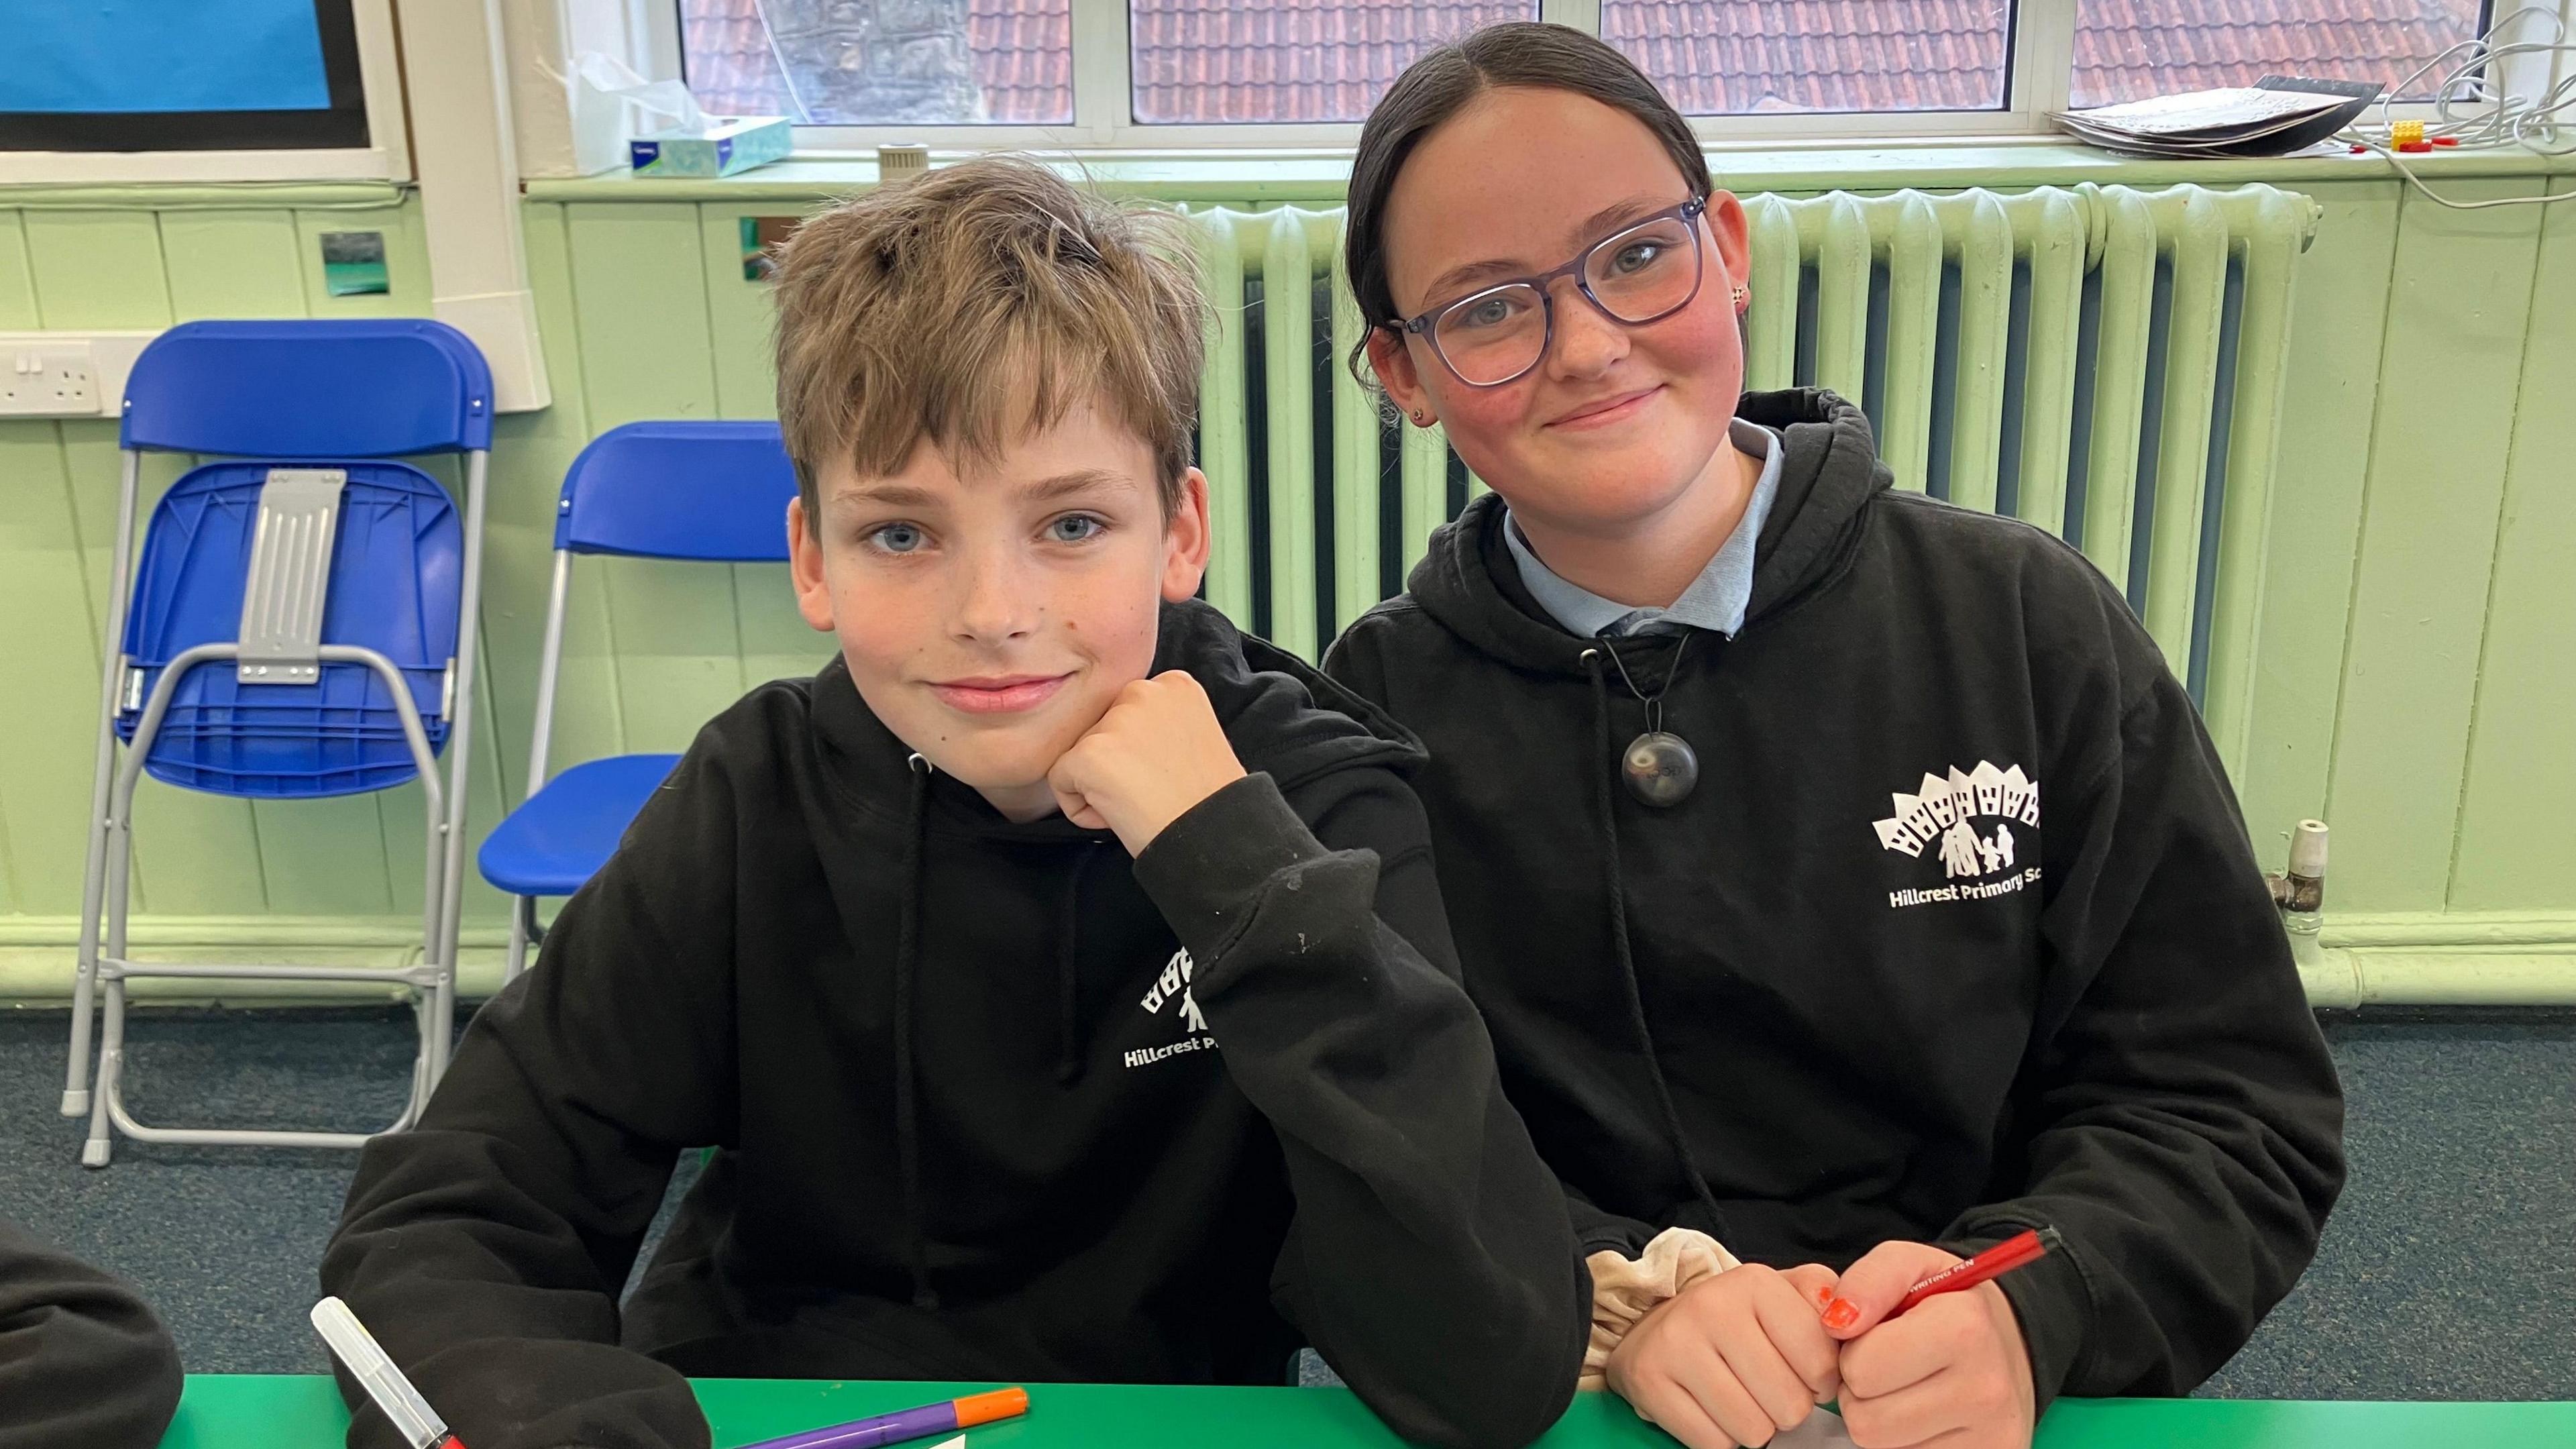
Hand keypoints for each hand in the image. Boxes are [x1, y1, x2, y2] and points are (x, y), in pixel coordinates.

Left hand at [1048, 671, 1246, 855]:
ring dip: (1099, 785)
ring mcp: (1114, 721)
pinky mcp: (1088, 753)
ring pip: (1079, 754)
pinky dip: (1080, 808)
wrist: (1214, 839)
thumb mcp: (1196, 738)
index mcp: (1173, 685)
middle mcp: (1143, 691)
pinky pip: (1060, 780)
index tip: (1164, 774)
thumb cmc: (1209, 801)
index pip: (1127, 711)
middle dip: (1116, 763)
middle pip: (1101, 728)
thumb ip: (1160, 724)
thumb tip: (1123, 739)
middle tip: (1152, 791)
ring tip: (1141, 804)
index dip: (1139, 750)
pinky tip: (1118, 816)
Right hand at [1605, 1263, 1842, 1447]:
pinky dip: (1720, 1437)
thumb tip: (1846, 1321)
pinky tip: (1711, 1409)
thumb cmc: (1734, 1320)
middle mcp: (1712, 1306)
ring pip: (1754, 1430)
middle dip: (1787, 1408)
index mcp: (1754, 1282)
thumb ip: (1822, 1299)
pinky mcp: (1649, 1381)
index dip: (1821, 1383)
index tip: (1803, 1374)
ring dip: (1755, 1426)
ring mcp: (1676, 1344)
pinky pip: (1714, 1444)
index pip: (1821, 1363)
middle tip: (1767, 1389)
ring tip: (1740, 1398)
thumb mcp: (1782, 1296)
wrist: (1655, 1329)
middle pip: (1790, 1405)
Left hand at [1821, 1241, 2035, 1448]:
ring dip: (1878, 1416)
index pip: (1862, 1368)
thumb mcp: (1907, 1264)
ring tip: (1904, 1385)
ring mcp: (1990, 1435)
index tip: (1877, 1336)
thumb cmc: (1947, 1301)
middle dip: (1861, 1387)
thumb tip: (1836, 1322)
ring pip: (1879, 1445)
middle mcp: (1985, 1389)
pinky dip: (1903, 1439)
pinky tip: (1924, 1411)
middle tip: (1887, 1365)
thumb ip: (1867, 1280)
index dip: (1855, 1350)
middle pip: (1865, 1417)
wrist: (2009, 1341)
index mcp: (1965, 1329)